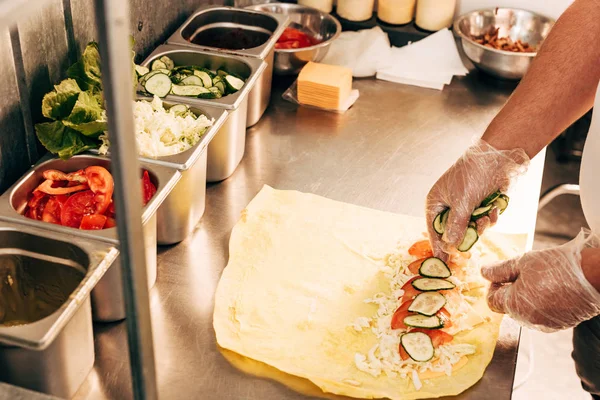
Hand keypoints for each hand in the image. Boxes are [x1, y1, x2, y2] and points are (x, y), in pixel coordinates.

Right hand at [426, 139, 528, 260]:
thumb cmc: (474, 175)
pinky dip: (490, 217)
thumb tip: (451, 245)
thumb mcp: (463, 202)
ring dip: (481, 225)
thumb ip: (456, 226)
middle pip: (454, 232)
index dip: (439, 246)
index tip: (444, 263)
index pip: (434, 229)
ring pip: (471, 228)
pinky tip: (495, 208)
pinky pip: (483, 221)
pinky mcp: (481, 205)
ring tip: (486, 215)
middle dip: (466, 233)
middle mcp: (449, 206)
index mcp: (436, 202)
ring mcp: (466, 206)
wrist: (499, 158)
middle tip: (474, 237)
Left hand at [482, 229, 599, 331]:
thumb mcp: (522, 262)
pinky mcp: (561, 324)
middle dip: (510, 290)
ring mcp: (545, 324)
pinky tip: (553, 288)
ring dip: (526, 296)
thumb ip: (500, 270)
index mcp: (514, 305)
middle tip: (523, 272)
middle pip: (508, 306)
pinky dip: (542, 303)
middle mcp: (528, 320)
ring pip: (525, 311)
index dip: (493, 286)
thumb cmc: (555, 267)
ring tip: (541, 278)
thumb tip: (483, 272)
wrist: (593, 276)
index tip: (502, 273)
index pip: (491, 301)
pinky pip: (542, 314)